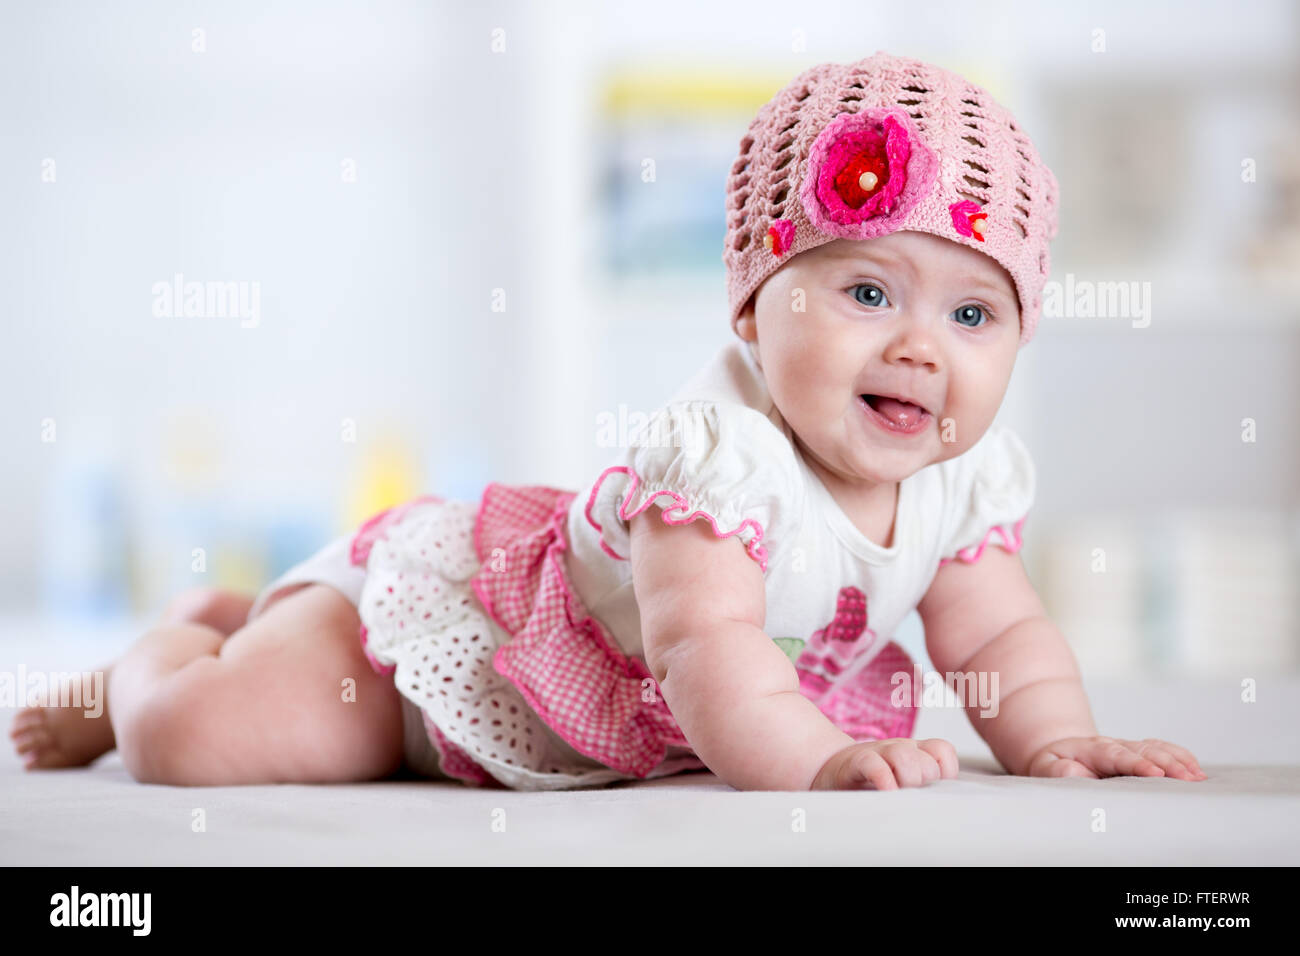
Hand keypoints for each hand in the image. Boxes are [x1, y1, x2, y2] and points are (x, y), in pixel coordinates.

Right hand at [810, 738, 958, 790]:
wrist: (825, 768)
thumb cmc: (866, 781)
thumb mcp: (898, 780)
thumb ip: (919, 786)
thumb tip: (940, 808)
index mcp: (912, 752)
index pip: (943, 751)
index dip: (945, 772)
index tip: (932, 789)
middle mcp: (898, 749)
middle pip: (927, 762)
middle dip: (924, 784)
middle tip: (910, 796)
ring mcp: (877, 752)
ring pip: (904, 756)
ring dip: (906, 780)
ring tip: (896, 795)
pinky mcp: (856, 761)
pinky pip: (875, 765)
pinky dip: (884, 780)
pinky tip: (884, 792)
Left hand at [1025, 736, 1206, 780]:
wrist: (1060, 754)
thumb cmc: (1054, 766)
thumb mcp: (1046, 768)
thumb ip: (1059, 771)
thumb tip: (1075, 773)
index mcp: (1092, 749)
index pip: (1117, 756)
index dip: (1137, 765)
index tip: (1155, 774)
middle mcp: (1115, 745)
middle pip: (1144, 751)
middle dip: (1168, 764)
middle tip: (1188, 779)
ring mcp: (1129, 747)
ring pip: (1157, 749)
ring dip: (1178, 761)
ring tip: (1197, 777)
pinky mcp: (1140, 752)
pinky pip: (1162, 749)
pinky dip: (1180, 756)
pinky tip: (1196, 768)